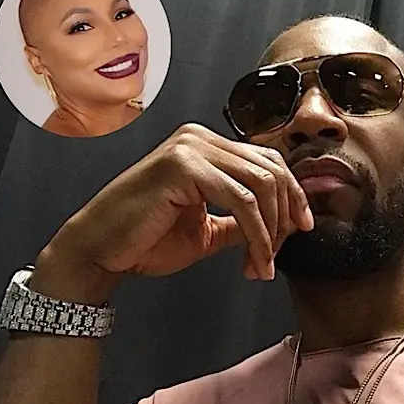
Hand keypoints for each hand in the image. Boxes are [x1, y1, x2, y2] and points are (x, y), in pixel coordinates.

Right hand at [35, 123, 313, 301]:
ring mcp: (191, 147)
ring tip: (263, 265)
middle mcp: (201, 138)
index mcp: (207, 148)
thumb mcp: (209, 231)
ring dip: (271, 232)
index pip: (268, 162)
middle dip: (284, 217)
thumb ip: (242, 221)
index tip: (301, 227)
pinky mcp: (183, 165)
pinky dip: (256, 234)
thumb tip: (281, 224)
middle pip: (271, 170)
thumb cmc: (147, 240)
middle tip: (278, 254)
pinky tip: (254, 259)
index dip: (292, 195)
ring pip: (261, 185)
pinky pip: (240, 200)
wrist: (101, 251)